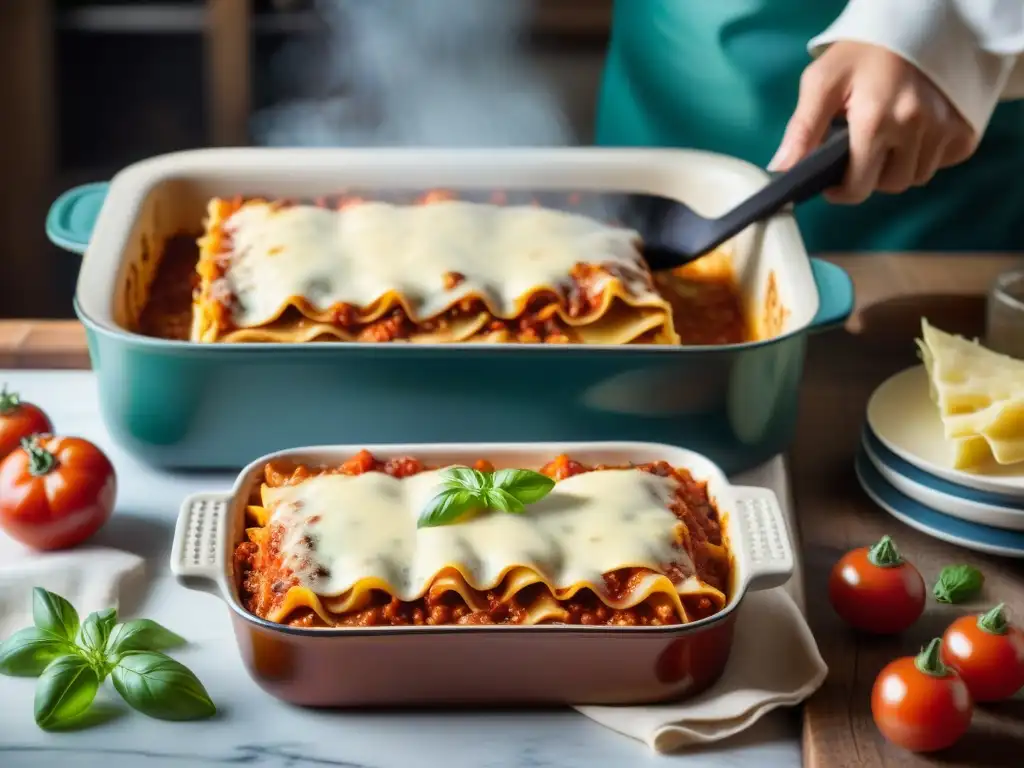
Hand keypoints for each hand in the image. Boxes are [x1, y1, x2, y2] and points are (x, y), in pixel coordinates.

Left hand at [769, 41, 977, 203]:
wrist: (912, 21)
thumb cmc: (861, 53)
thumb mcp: (822, 82)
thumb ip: (802, 129)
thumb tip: (781, 169)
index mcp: (876, 120)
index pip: (859, 187)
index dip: (841, 191)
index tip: (833, 181)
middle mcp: (916, 127)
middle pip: (890, 185)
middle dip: (870, 177)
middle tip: (860, 153)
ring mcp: (945, 127)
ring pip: (918, 176)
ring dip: (899, 168)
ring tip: (886, 141)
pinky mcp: (964, 126)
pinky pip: (944, 162)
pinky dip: (927, 157)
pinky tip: (913, 136)